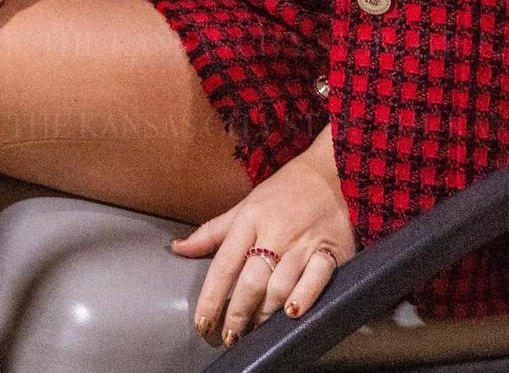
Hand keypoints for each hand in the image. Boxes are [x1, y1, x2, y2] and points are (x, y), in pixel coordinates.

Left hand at [172, 126, 355, 346]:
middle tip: (228, 336)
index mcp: (251, 219)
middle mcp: (276, 232)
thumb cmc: (283, 192)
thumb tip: (177, 248)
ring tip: (254, 331)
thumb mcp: (246, 205)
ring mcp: (304, 243)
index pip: (224, 264)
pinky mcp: (331, 251)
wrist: (331, 172)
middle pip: (251, 281)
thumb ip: (213, 232)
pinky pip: (316, 279)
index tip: (201, 323)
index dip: (211, 298)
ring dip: (264, 314)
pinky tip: (292, 313)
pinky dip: (304, 298)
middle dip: (237, 314)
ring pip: (280, 286)